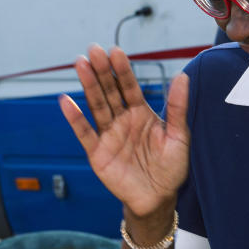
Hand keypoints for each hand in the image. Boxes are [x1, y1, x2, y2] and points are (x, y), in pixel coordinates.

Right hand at [58, 44, 189, 220]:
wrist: (158, 198)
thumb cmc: (171, 167)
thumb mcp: (179, 135)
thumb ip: (178, 106)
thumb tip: (182, 76)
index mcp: (142, 114)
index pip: (130, 87)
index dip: (123, 70)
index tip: (116, 51)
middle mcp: (123, 120)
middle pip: (110, 91)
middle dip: (103, 71)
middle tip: (94, 50)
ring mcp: (109, 135)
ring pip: (97, 106)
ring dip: (88, 85)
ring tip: (81, 64)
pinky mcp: (98, 153)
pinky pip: (85, 133)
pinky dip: (75, 118)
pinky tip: (66, 101)